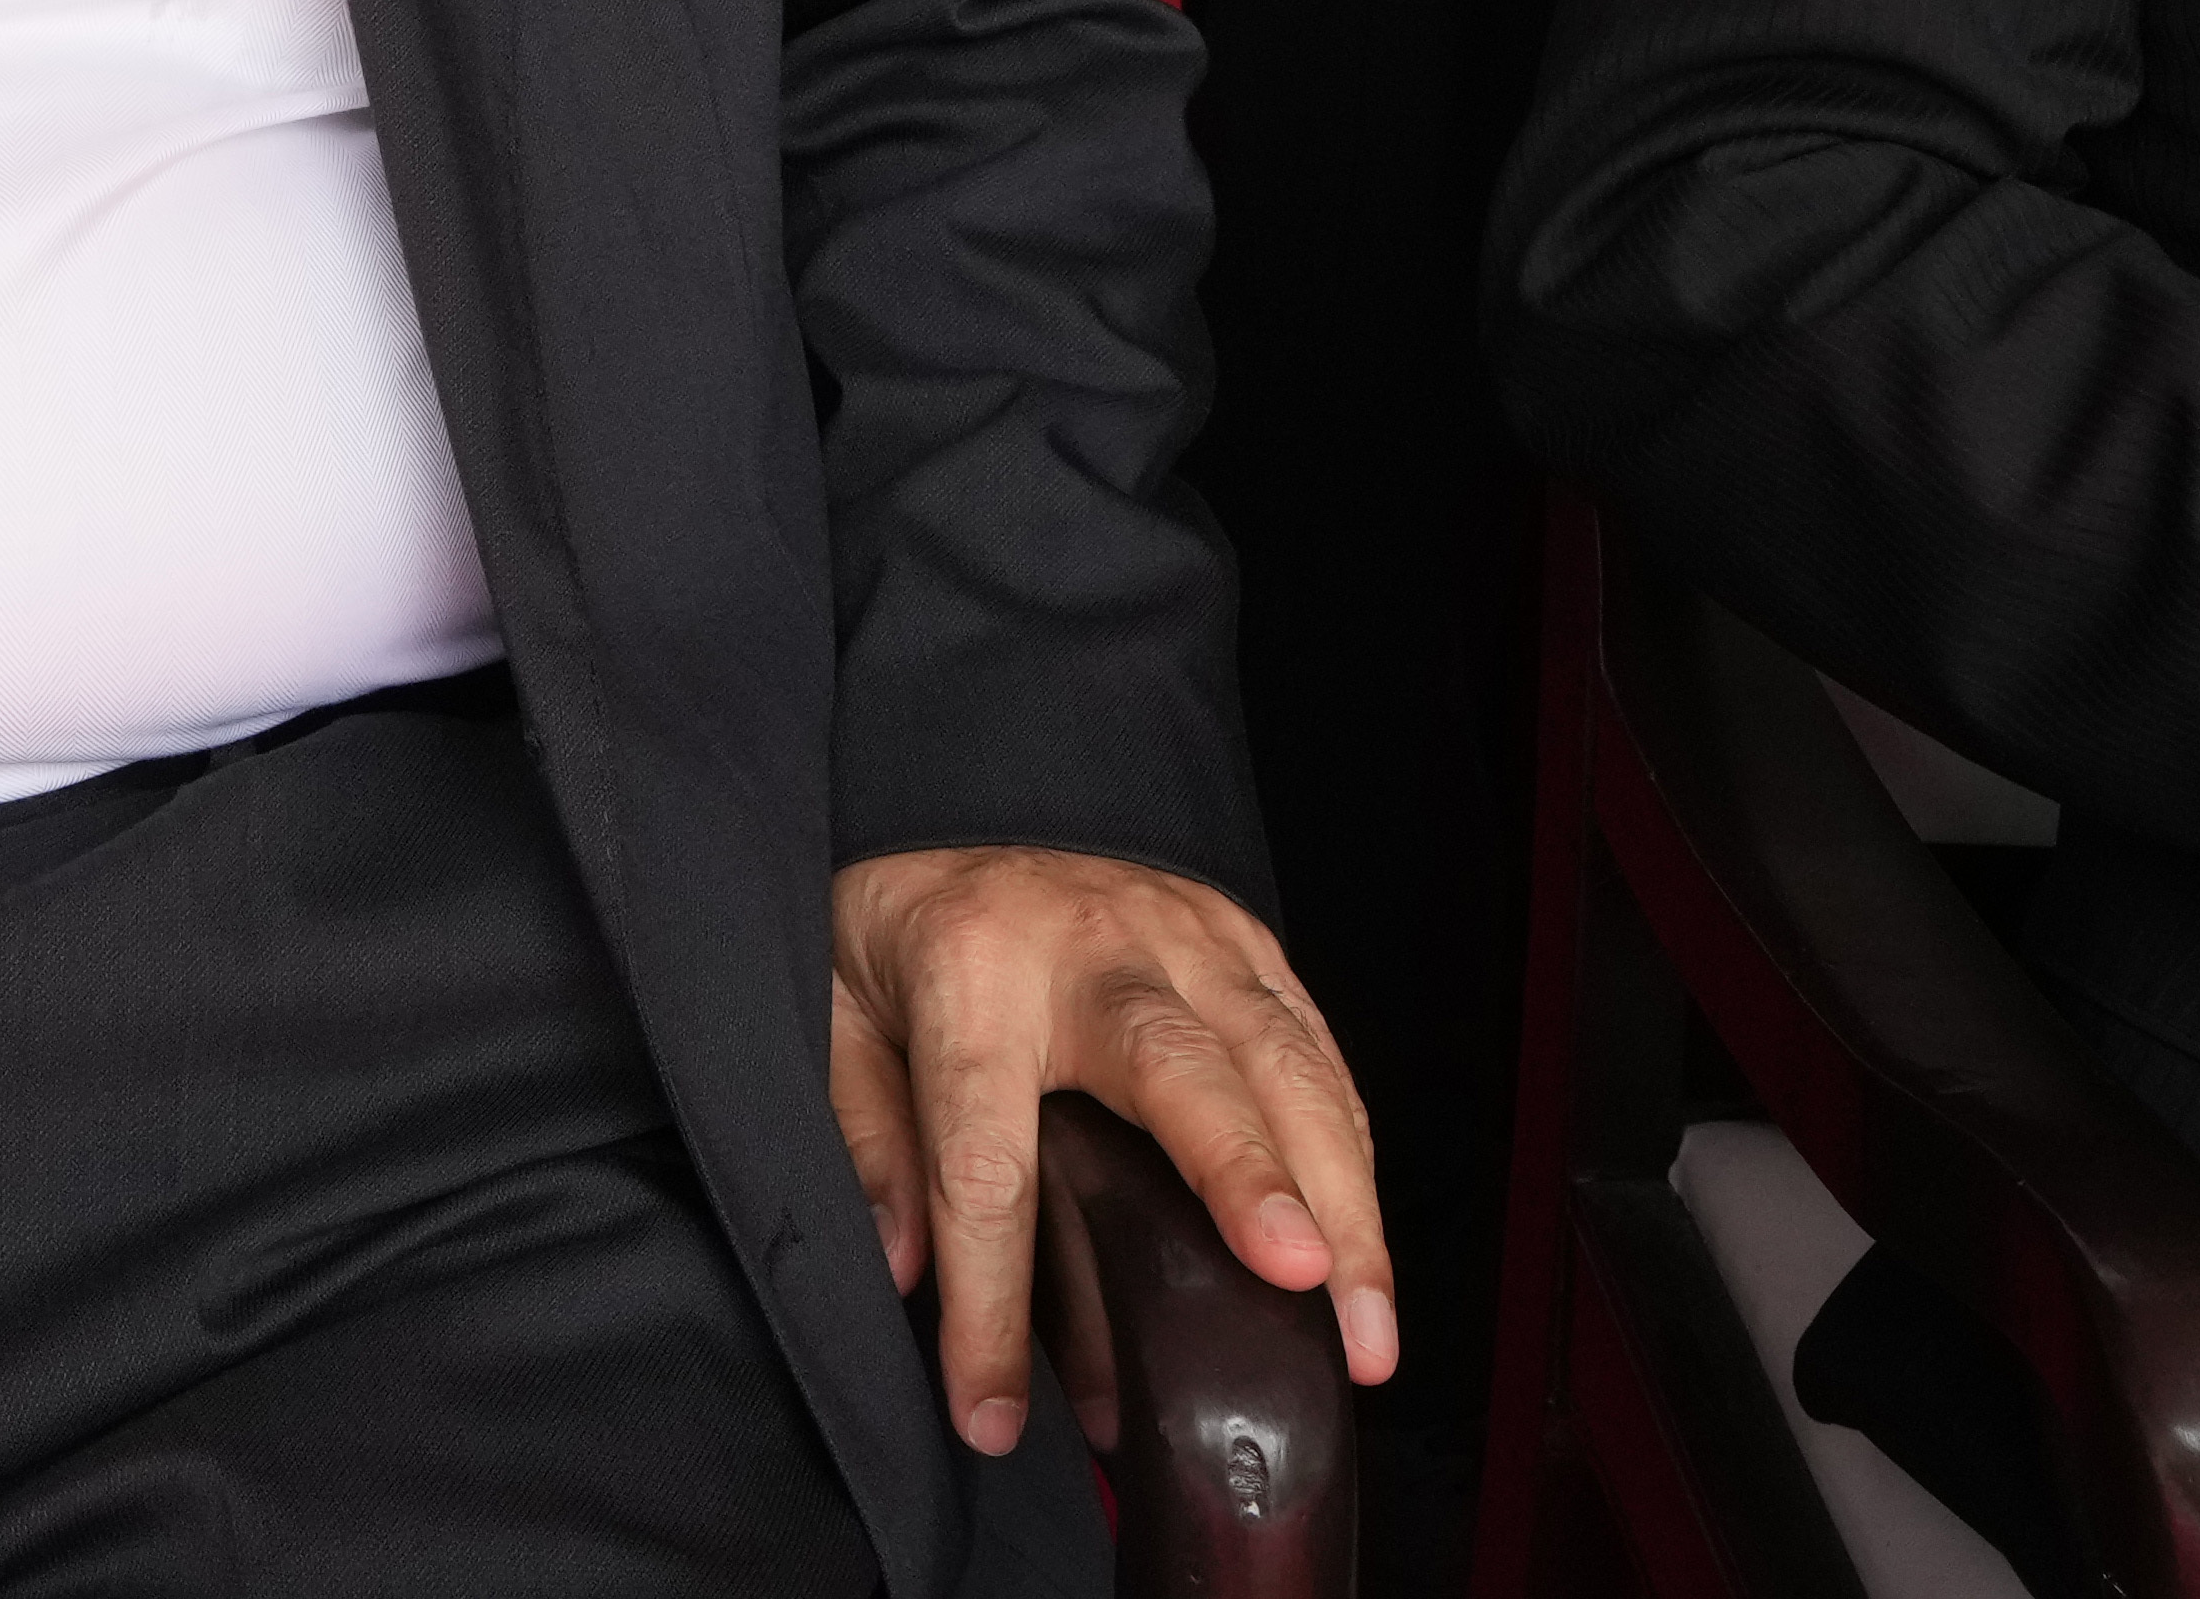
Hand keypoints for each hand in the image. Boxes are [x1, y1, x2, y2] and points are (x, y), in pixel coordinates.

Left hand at [826, 843, 1401, 1462]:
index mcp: (969, 969)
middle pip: (1178, 1072)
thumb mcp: (832, 1010)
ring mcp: (1186, 932)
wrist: (955, 786)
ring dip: (1341, 1201)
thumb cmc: (898, 922)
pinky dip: (1352, 1153)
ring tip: (1366, 1333)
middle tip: (1298, 1282)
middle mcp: (1093, 945)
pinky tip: (1366, 1251)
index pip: (984, 1157)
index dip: (990, 1300)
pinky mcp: (1245, 937)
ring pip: (1284, 1065)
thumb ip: (864, 1132)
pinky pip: (1316, 1047)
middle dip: (1244, 1178)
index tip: (991, 1414)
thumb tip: (903, 1267)